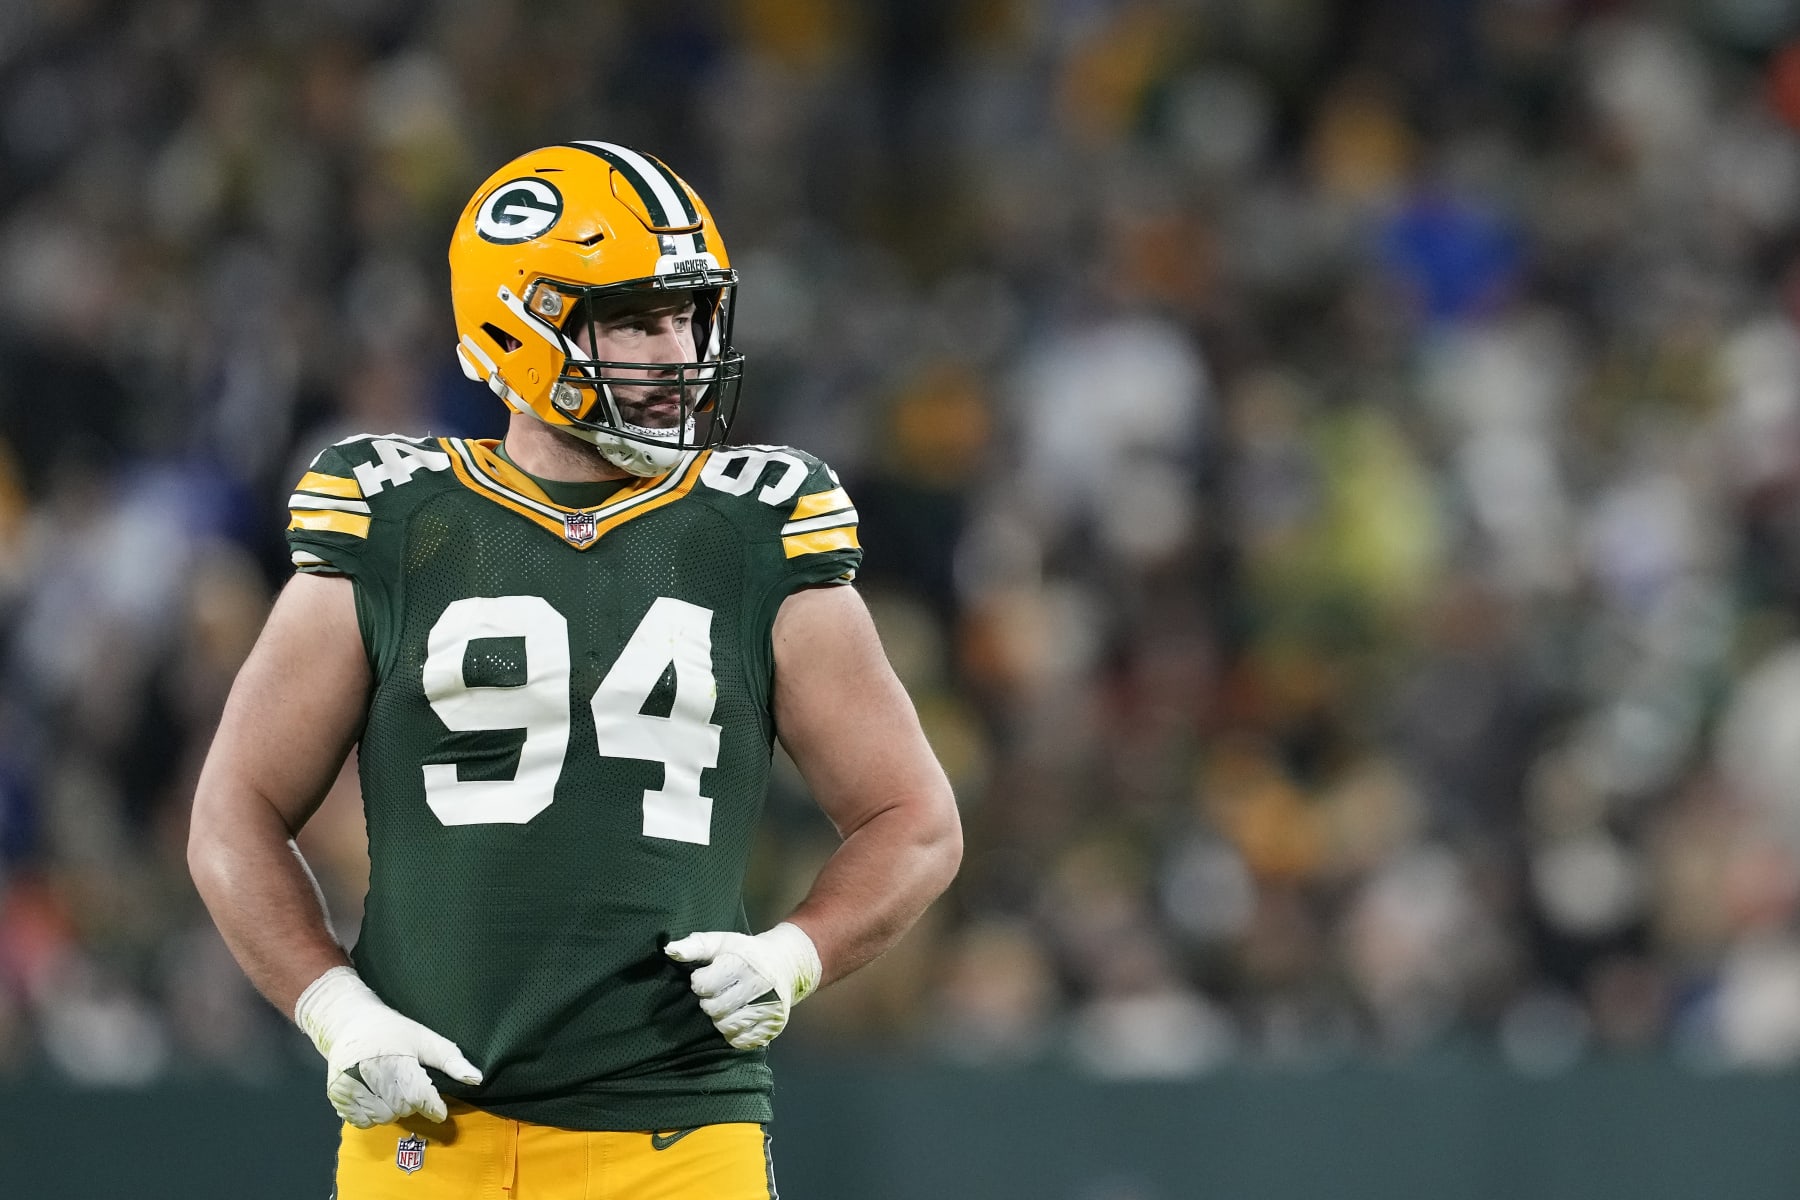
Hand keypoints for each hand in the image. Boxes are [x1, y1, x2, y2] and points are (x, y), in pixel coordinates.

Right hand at [293, 966, 482, 1127]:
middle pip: (401, 1108)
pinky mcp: (337, 1096)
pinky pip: (361, 1122)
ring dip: (392, 1110)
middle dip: (410, 1103)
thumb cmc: (393, 1031)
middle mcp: (370, 1073)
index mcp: (395, 1059)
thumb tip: (477, 1079)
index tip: (440, 1112)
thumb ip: (451, 1060)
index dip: (432, 1107)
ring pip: (382, 1118)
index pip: (418, 1095)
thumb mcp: (425, 1039)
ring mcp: (349, 1086)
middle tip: (407, 1085)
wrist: (350, 1022)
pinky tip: (375, 1097)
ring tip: (391, 1089)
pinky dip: (372, 1116)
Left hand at [664, 922, 821, 1049]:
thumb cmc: (745, 953)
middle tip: (718, 992)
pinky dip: (733, 1032)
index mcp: (744, 963)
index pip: (703, 985)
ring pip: (726, 1026)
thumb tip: (669, 950)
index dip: (700, 981)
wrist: (786, 964)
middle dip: (709, 1002)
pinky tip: (737, 1017)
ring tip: (728, 1004)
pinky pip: (741, 1040)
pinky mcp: (774, 1024)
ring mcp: (769, 1007)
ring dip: (720, 1019)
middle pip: (714, 1009)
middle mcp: (760, 985)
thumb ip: (695, 946)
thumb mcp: (721, 942)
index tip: (708, 975)